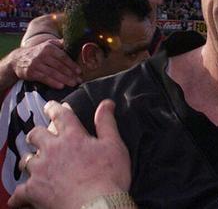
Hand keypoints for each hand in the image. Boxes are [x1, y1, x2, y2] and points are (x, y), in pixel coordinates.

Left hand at [9, 100, 130, 208]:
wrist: (96, 205)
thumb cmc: (109, 176)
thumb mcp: (114, 145)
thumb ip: (106, 123)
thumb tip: (106, 103)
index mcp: (72, 137)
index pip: (60, 115)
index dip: (55, 108)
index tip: (51, 106)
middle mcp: (52, 149)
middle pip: (36, 135)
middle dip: (37, 134)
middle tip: (39, 137)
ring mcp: (40, 170)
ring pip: (26, 160)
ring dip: (29, 161)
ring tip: (34, 164)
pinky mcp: (33, 190)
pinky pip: (19, 191)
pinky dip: (19, 195)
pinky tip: (19, 198)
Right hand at [11, 39, 81, 88]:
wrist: (18, 59)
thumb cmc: (38, 52)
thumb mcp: (48, 44)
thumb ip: (60, 43)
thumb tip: (74, 40)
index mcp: (49, 47)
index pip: (63, 57)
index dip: (72, 64)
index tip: (79, 71)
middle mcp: (42, 55)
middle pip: (59, 66)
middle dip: (70, 74)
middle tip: (79, 80)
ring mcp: (36, 64)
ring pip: (53, 73)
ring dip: (64, 79)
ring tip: (73, 84)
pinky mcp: (31, 72)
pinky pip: (44, 78)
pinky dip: (53, 82)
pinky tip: (61, 86)